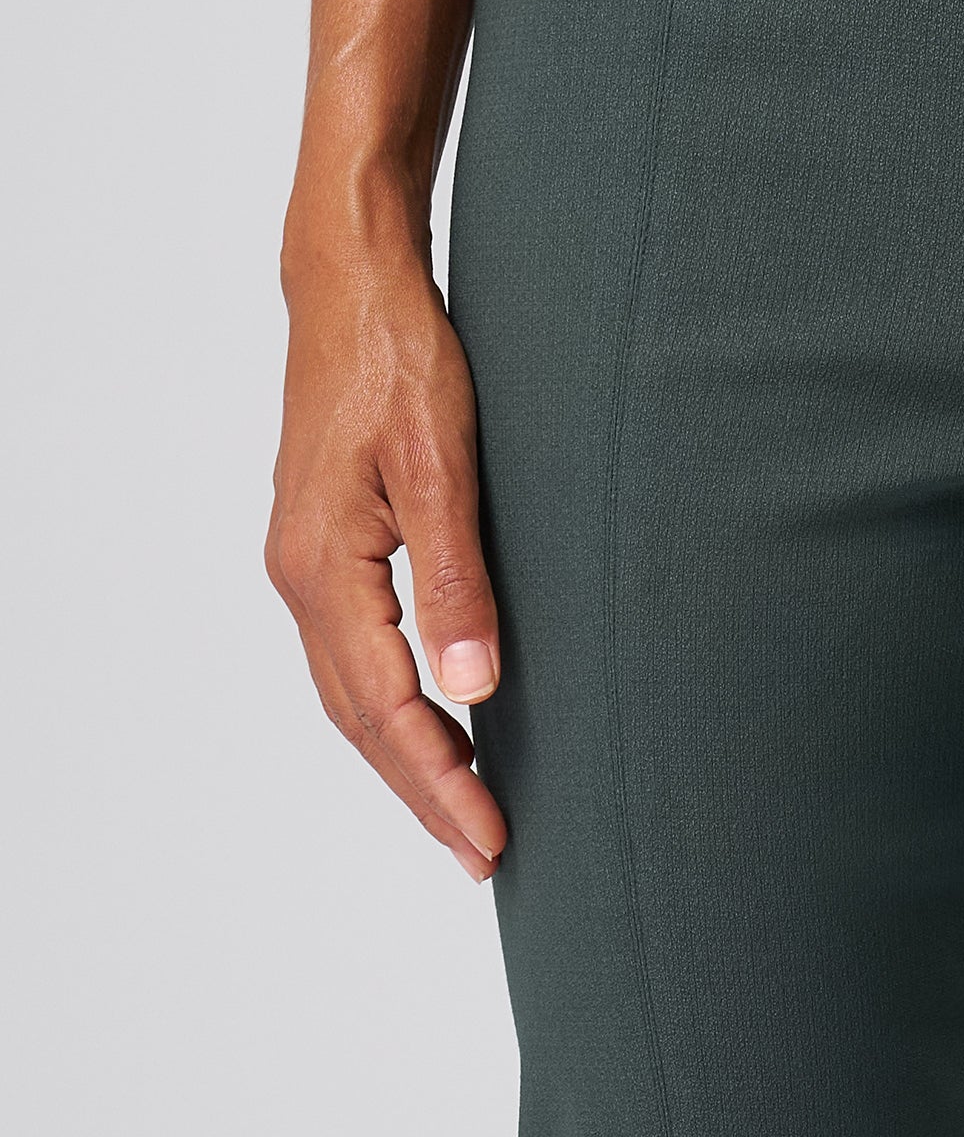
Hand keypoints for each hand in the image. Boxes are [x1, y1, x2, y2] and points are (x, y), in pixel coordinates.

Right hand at [266, 247, 505, 881]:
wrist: (352, 284)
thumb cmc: (398, 357)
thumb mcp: (442, 464)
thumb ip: (456, 579)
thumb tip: (474, 686)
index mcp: (321, 567)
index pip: (383, 708)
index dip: (439, 780)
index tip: (491, 838)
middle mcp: (299, 575)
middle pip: (356, 718)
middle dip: (421, 790)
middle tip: (484, 852)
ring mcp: (304, 561)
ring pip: (349, 691)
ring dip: (404, 755)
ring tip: (462, 808)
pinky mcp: (323, 543)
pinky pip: (352, 652)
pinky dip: (390, 703)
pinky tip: (432, 715)